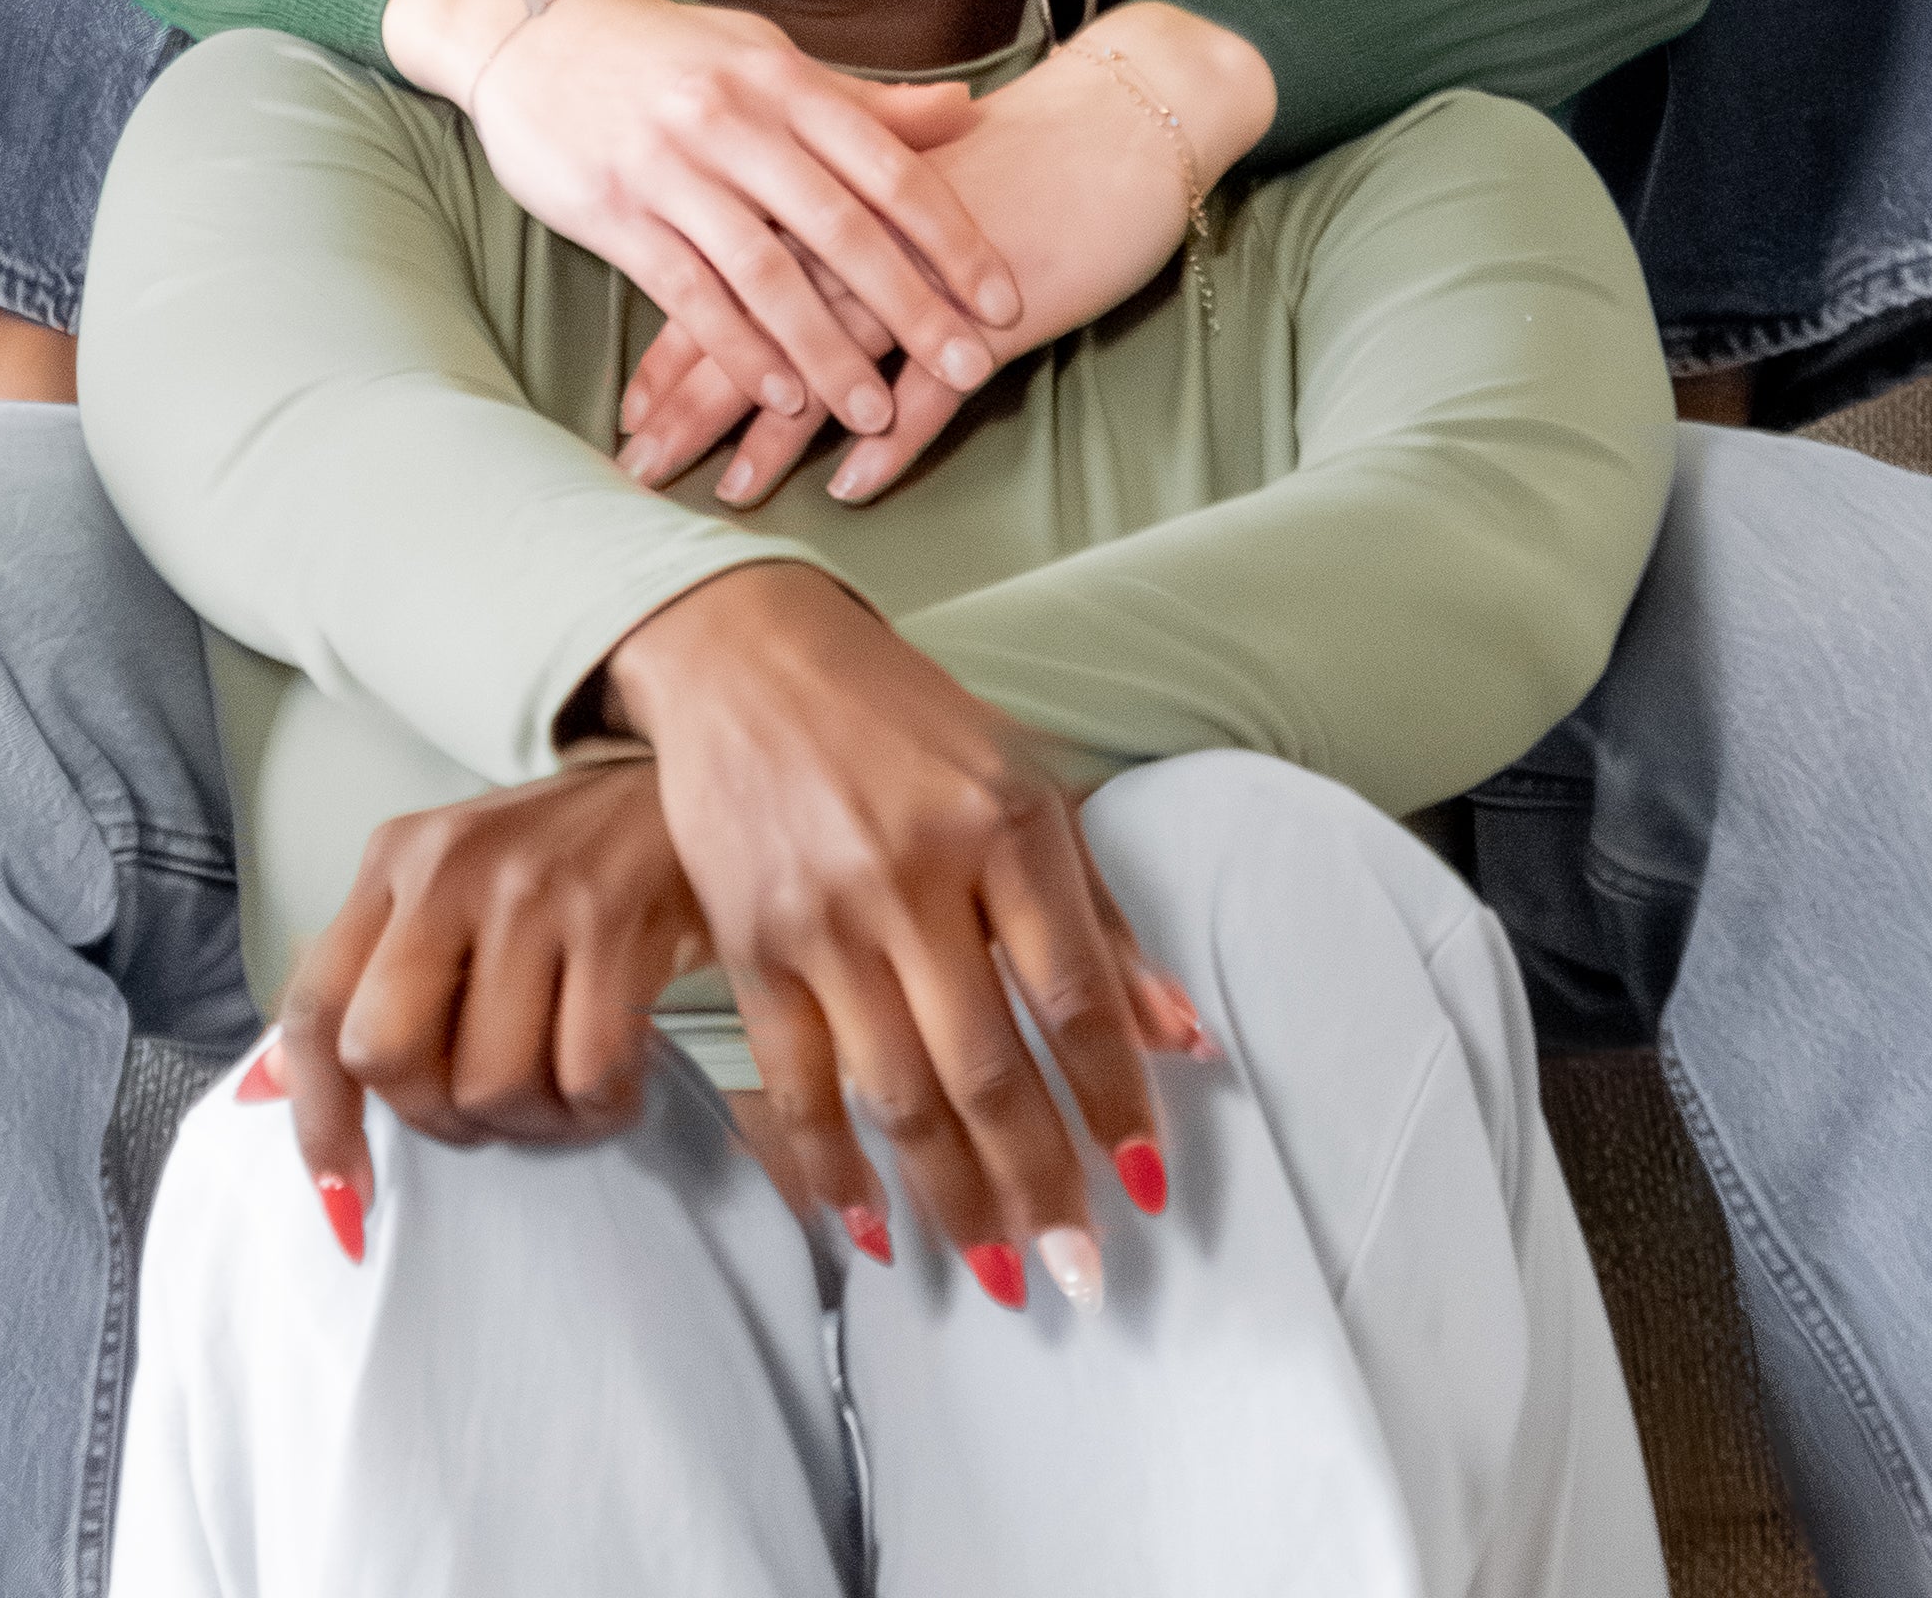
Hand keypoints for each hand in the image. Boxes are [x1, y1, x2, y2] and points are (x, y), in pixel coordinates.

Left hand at [243, 758, 712, 1253]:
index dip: (316, 1120)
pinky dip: (600, 1108)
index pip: (314, 1007)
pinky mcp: (614, 917)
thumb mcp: (452, 893)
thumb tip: (267, 1091)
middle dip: (437, 1115)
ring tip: (561, 1085)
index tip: (346, 1193)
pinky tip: (615, 1079)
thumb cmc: (559, 866)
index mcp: (396, 859)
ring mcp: (532, 888)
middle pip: (386, 1055)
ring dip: (532, 1122)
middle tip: (490, 1101)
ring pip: (489, 1084)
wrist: (686, 790)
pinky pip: (584, 1076)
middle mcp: (450, 865)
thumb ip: (371, 980)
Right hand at [382, 0, 1023, 434]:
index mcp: (784, 81)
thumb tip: (967, 115)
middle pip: (842, 229)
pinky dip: (740, 351)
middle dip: (913, 308)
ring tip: (875, 413)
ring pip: (767, 275)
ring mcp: (671, 167)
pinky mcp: (614, 211)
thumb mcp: (767, 58)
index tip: (1003, 300)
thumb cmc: (668, 54)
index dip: (954, 239)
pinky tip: (780, 395)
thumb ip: (863, 102)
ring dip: (828, 352)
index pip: (890, 167)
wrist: (534, 30)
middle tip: (971, 370)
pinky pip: (690, 295)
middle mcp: (735, 120)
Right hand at [605, 563, 1203, 1301]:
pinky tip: (873, 1224)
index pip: (1074, 994)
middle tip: (1080, 1276)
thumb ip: (1101, 914)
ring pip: (898, 1094)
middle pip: (988, 1067)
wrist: (750, 655)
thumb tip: (1182, 1036)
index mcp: (1003, 824)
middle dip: (1041, 1184)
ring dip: (953, 1198)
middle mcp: (915, 873)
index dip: (1114, 1098)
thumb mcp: (1024, 781)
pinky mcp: (749, 944)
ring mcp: (825, 916)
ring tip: (999, 1270)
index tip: (1148, 1185)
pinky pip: (798, 1083)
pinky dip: (834, 1166)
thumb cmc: (907, 720)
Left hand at [615, 3, 1275, 511]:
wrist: (1120, 124)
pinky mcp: (990, 310)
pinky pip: (929, 387)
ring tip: (727, 493)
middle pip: (756, 321)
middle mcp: (862, 232)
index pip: (728, 273)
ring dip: (775, 434)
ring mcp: (924, 274)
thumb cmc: (1010, 157)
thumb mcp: (903, 181)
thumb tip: (764, 268)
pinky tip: (848, 488)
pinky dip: (889, 439)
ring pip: (830, 357)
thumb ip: (830, 218)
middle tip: (638, 466)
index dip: (675, 342)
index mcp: (830, 192)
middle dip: (694, 399)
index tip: (626, 408)